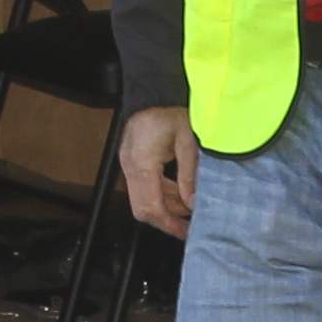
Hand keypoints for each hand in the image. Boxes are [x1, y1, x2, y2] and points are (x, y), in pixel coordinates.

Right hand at [120, 107, 199, 236]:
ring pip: (143, 199)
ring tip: (191, 212)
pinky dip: (163, 195)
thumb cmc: (172, 108)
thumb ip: (190, 175)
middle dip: (166, 221)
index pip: (151, 206)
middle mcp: (129, 165)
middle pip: (142, 208)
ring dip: (166, 208)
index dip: (169, 224)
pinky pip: (145, 187)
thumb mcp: (188, 140)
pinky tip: (181, 196)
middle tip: (189, 228)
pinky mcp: (133, 161)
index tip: (186, 233)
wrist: (155, 89)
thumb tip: (192, 204)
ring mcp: (128, 163)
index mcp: (141, 162)